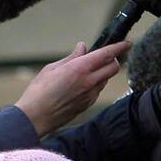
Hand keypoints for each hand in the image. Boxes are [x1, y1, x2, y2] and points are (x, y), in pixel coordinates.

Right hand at [14, 40, 130, 135]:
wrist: (34, 118)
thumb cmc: (38, 91)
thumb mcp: (51, 68)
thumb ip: (71, 57)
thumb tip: (83, 47)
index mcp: (79, 69)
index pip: (106, 55)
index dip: (119, 47)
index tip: (126, 43)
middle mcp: (89, 81)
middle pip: (114, 67)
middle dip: (113, 59)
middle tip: (103, 57)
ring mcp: (91, 94)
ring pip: (106, 79)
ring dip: (102, 72)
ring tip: (85, 71)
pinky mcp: (89, 103)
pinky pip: (98, 90)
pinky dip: (95, 83)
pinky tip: (81, 84)